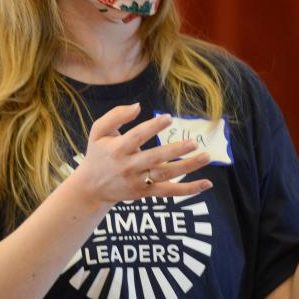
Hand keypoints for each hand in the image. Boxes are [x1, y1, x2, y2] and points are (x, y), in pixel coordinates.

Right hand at [75, 103, 212, 202]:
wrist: (91, 187)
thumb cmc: (98, 153)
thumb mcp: (98, 131)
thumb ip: (116, 115)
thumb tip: (137, 106)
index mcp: (117, 149)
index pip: (137, 137)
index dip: (153, 127)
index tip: (169, 118)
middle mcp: (129, 166)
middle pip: (155, 159)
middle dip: (175, 150)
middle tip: (194, 142)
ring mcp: (138, 181)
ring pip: (166, 176)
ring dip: (188, 167)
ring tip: (206, 157)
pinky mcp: (145, 192)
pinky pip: (169, 192)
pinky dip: (189, 190)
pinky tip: (207, 183)